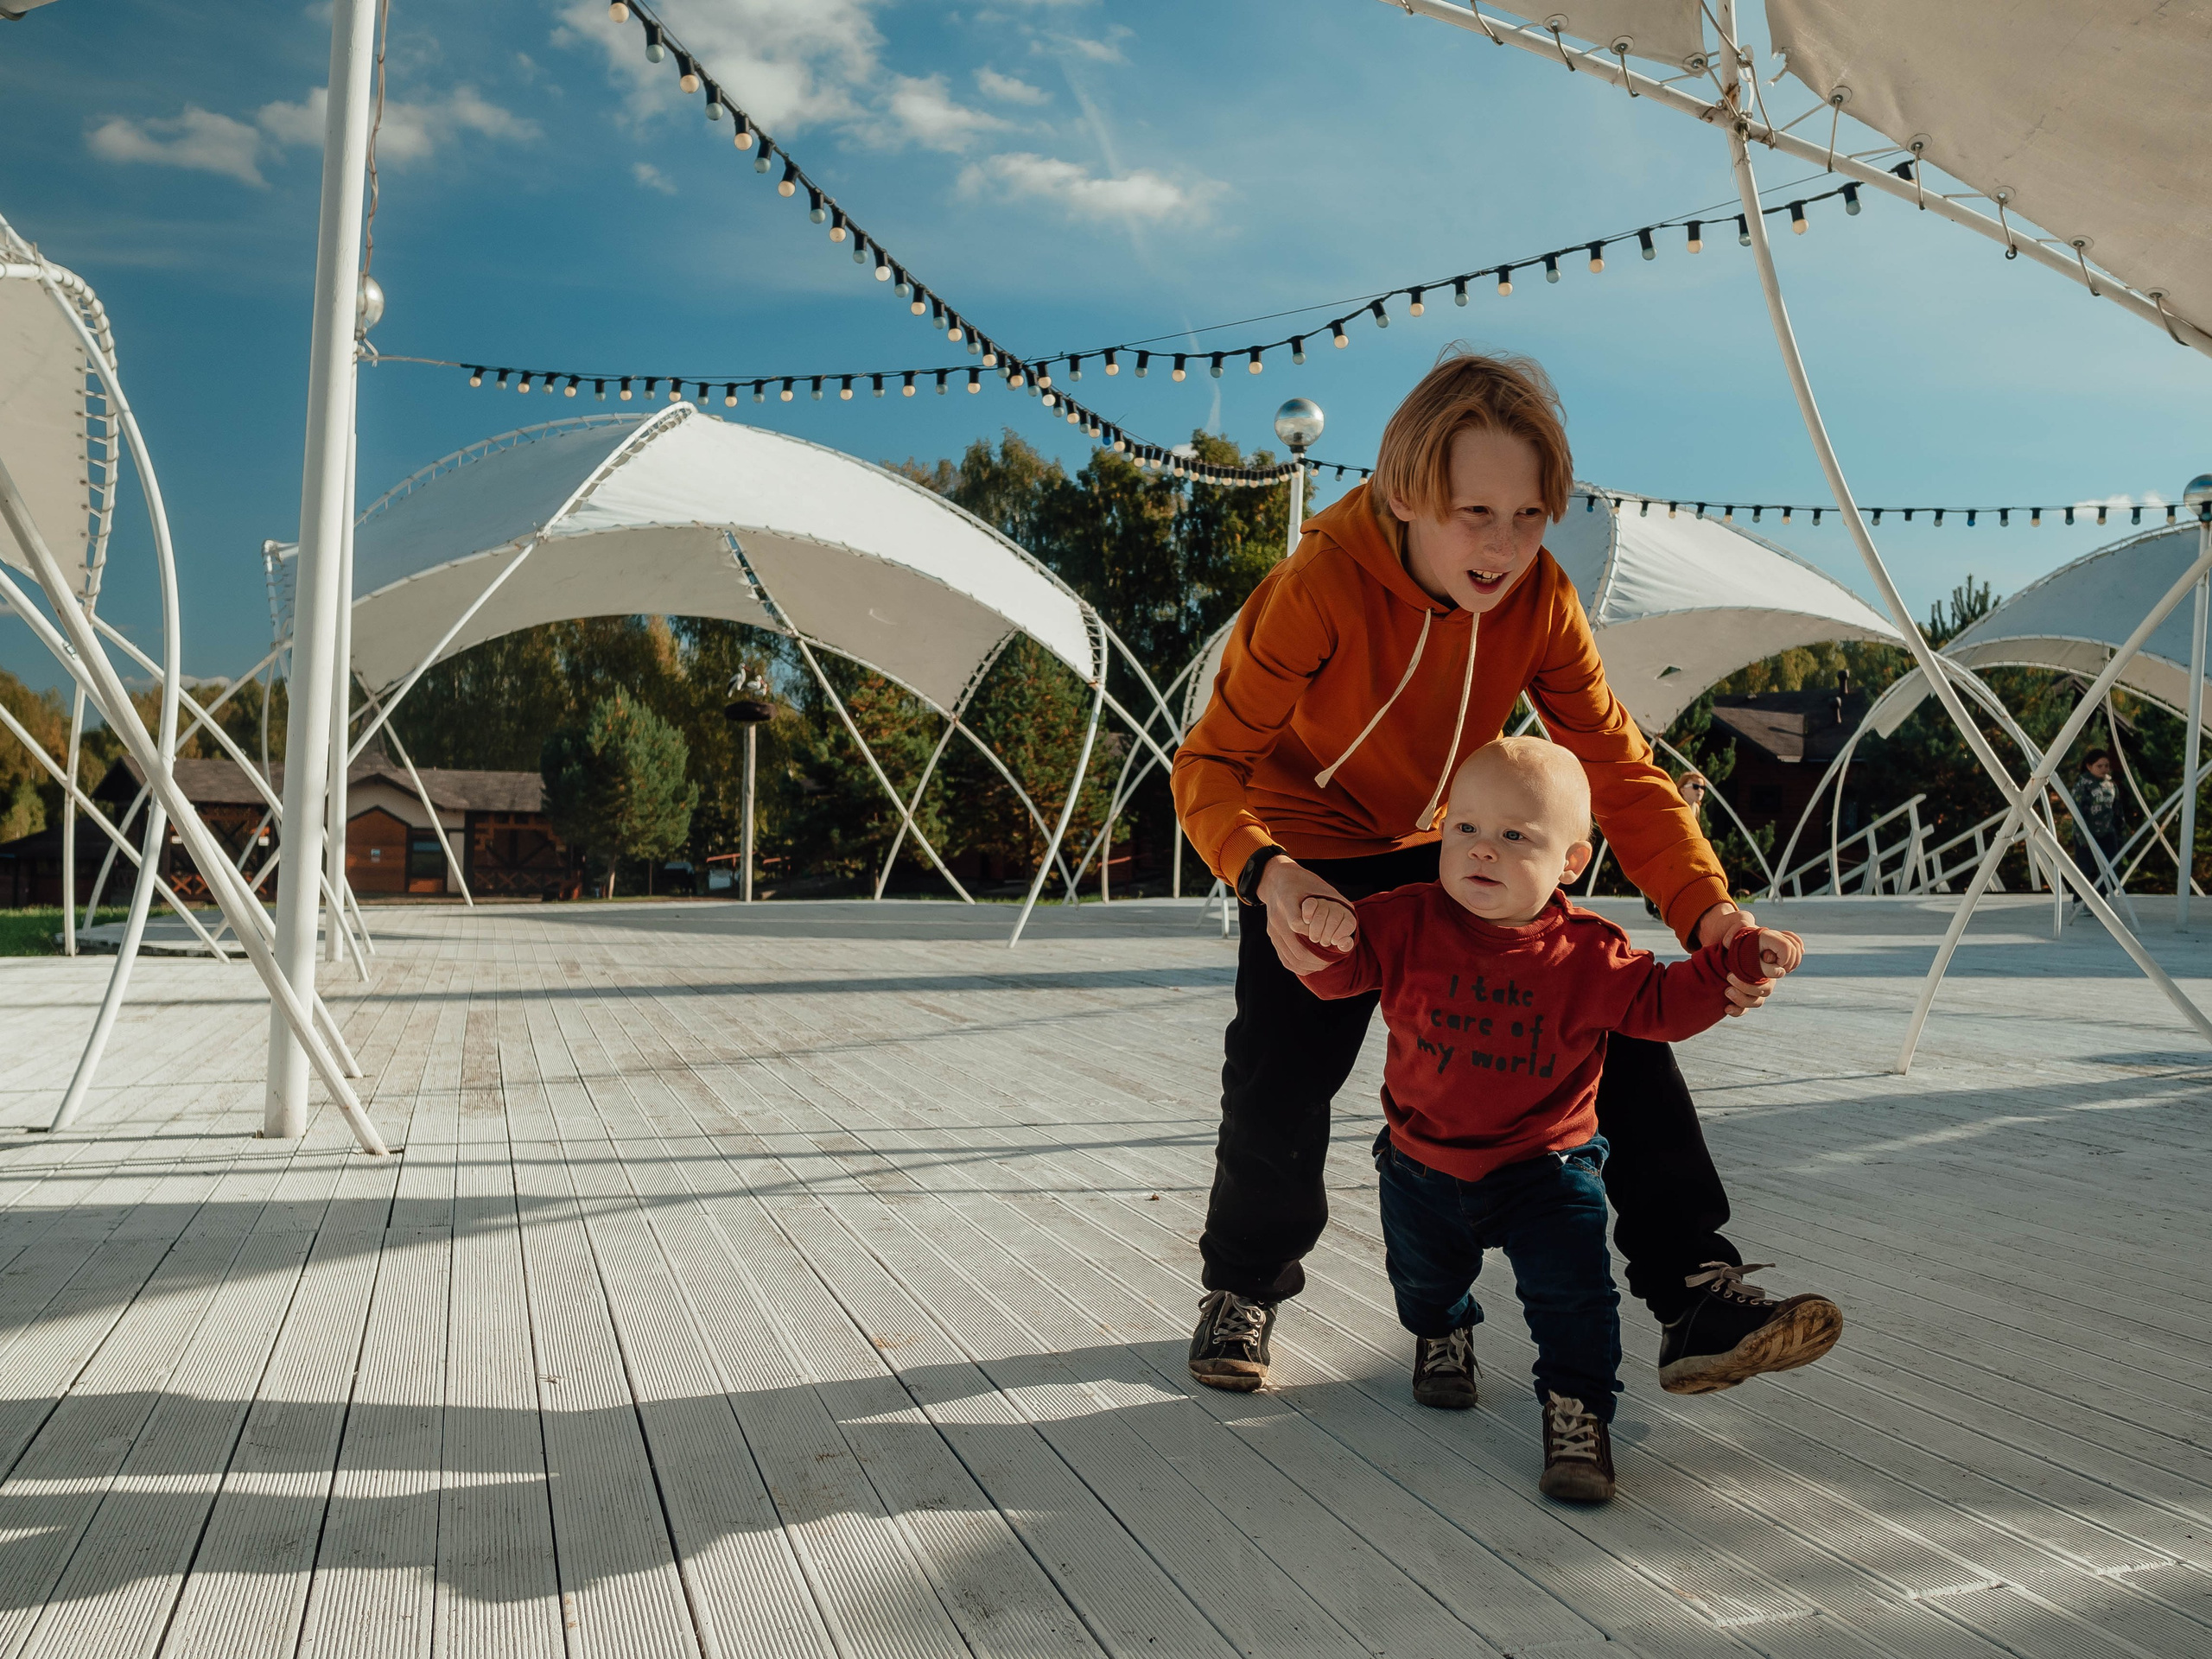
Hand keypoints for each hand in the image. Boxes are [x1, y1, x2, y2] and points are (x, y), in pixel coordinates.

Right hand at [1256, 857, 1356, 974]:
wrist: (1277, 881)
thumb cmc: (1304, 883)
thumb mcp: (1319, 886)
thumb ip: (1334, 902)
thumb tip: (1349, 922)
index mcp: (1287, 899)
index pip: (1298, 923)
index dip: (1316, 935)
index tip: (1331, 940)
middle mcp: (1277, 917)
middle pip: (1298, 948)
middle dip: (1318, 958)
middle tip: (1333, 959)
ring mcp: (1273, 929)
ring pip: (1292, 958)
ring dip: (1311, 965)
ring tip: (1325, 964)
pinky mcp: (1272, 937)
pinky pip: (1285, 960)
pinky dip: (1300, 966)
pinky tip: (1312, 965)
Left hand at [1696, 902, 1770, 1016]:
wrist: (1714, 936)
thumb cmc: (1730, 928)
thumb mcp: (1737, 921)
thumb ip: (1741, 924)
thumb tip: (1732, 942)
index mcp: (1770, 956)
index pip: (1786, 963)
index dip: (1779, 964)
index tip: (1763, 958)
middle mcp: (1765, 972)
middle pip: (1769, 987)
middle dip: (1751, 986)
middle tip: (1730, 975)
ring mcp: (1755, 983)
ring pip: (1758, 1000)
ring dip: (1743, 998)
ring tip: (1727, 990)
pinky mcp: (1741, 992)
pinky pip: (1745, 1009)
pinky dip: (1737, 1010)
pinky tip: (1726, 1006)